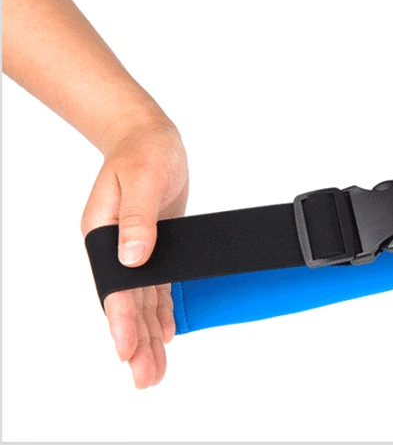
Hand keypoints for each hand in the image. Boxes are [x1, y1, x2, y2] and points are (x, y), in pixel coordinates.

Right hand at [81, 120, 188, 387]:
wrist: (149, 138)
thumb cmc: (144, 152)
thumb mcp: (142, 178)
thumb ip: (139, 219)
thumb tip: (135, 257)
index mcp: (103, 234)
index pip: (114, 286)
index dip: (121, 320)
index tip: (126, 349)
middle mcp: (115, 249)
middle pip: (126, 303)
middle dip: (136, 342)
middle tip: (145, 378)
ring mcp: (134, 251)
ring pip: (142, 302)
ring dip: (148, 336)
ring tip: (155, 371)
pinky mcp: (155, 248)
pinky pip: (157, 288)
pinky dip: (160, 313)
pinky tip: (165, 335)